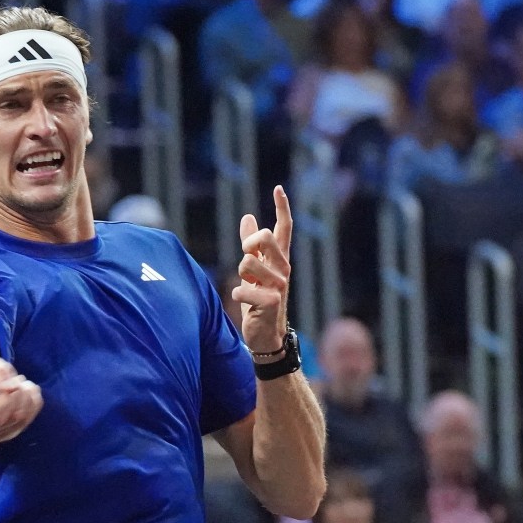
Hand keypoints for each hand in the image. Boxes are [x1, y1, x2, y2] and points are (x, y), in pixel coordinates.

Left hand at [232, 185, 292, 353]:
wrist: (266, 334)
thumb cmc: (258, 300)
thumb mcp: (253, 270)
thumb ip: (251, 245)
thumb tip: (248, 217)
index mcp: (279, 259)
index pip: (284, 228)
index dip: (282, 207)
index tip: (278, 188)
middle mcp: (283, 268)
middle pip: (266, 237)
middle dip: (250, 244)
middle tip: (247, 259)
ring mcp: (280, 285)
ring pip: (248, 262)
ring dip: (241, 276)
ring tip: (249, 288)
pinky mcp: (272, 302)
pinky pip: (243, 288)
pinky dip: (238, 294)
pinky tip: (244, 301)